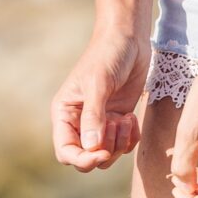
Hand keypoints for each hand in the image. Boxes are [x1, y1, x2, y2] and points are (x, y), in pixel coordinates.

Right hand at [51, 26, 149, 170]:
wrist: (128, 38)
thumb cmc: (107, 55)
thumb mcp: (98, 84)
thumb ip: (93, 116)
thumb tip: (90, 148)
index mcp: (65, 113)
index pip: (65, 151)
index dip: (81, 159)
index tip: (101, 152)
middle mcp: (79, 121)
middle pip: (86, 157)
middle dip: (104, 151)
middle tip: (116, 127)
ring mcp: (100, 122)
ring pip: (107, 154)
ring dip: (119, 143)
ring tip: (125, 118)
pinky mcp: (119, 119)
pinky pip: (124, 144)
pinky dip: (131, 138)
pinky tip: (132, 117)